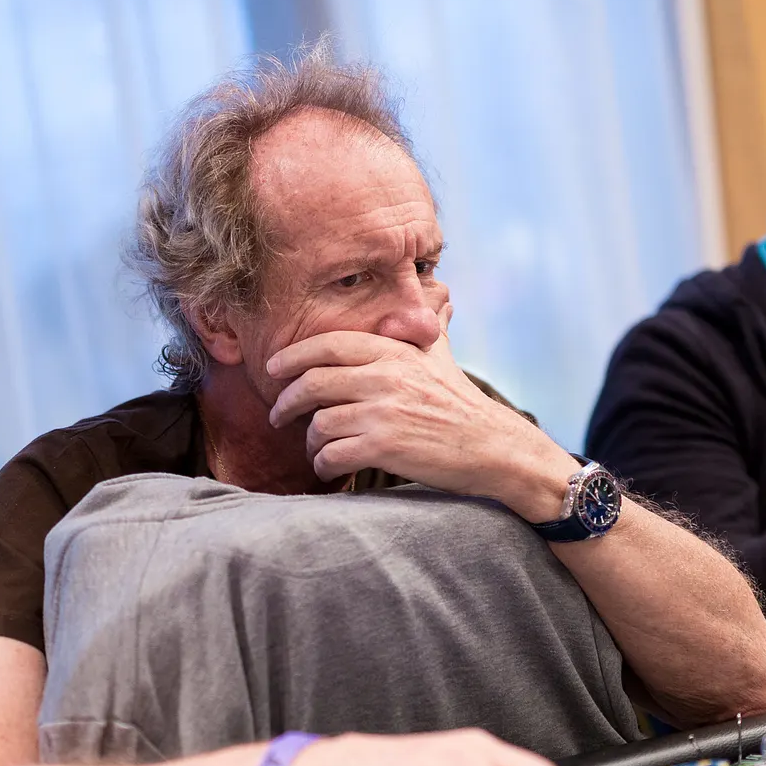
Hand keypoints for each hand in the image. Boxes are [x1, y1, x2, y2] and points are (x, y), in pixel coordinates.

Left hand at [265, 310, 572, 516]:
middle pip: (312, 383)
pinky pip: (332, 454)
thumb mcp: (441, 356)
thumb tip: (437, 299)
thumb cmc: (462, 403)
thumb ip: (425, 330)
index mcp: (393, 351)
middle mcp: (384, 376)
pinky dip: (323, 464)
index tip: (273, 368)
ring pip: (318, 424)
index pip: (328, 345)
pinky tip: (329, 467)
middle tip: (278, 415)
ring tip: (315, 448)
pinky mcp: (385, 446)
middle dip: (286, 402)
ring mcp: (383, 412)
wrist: (492, 447)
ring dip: (309, 441)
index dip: (292, 356)